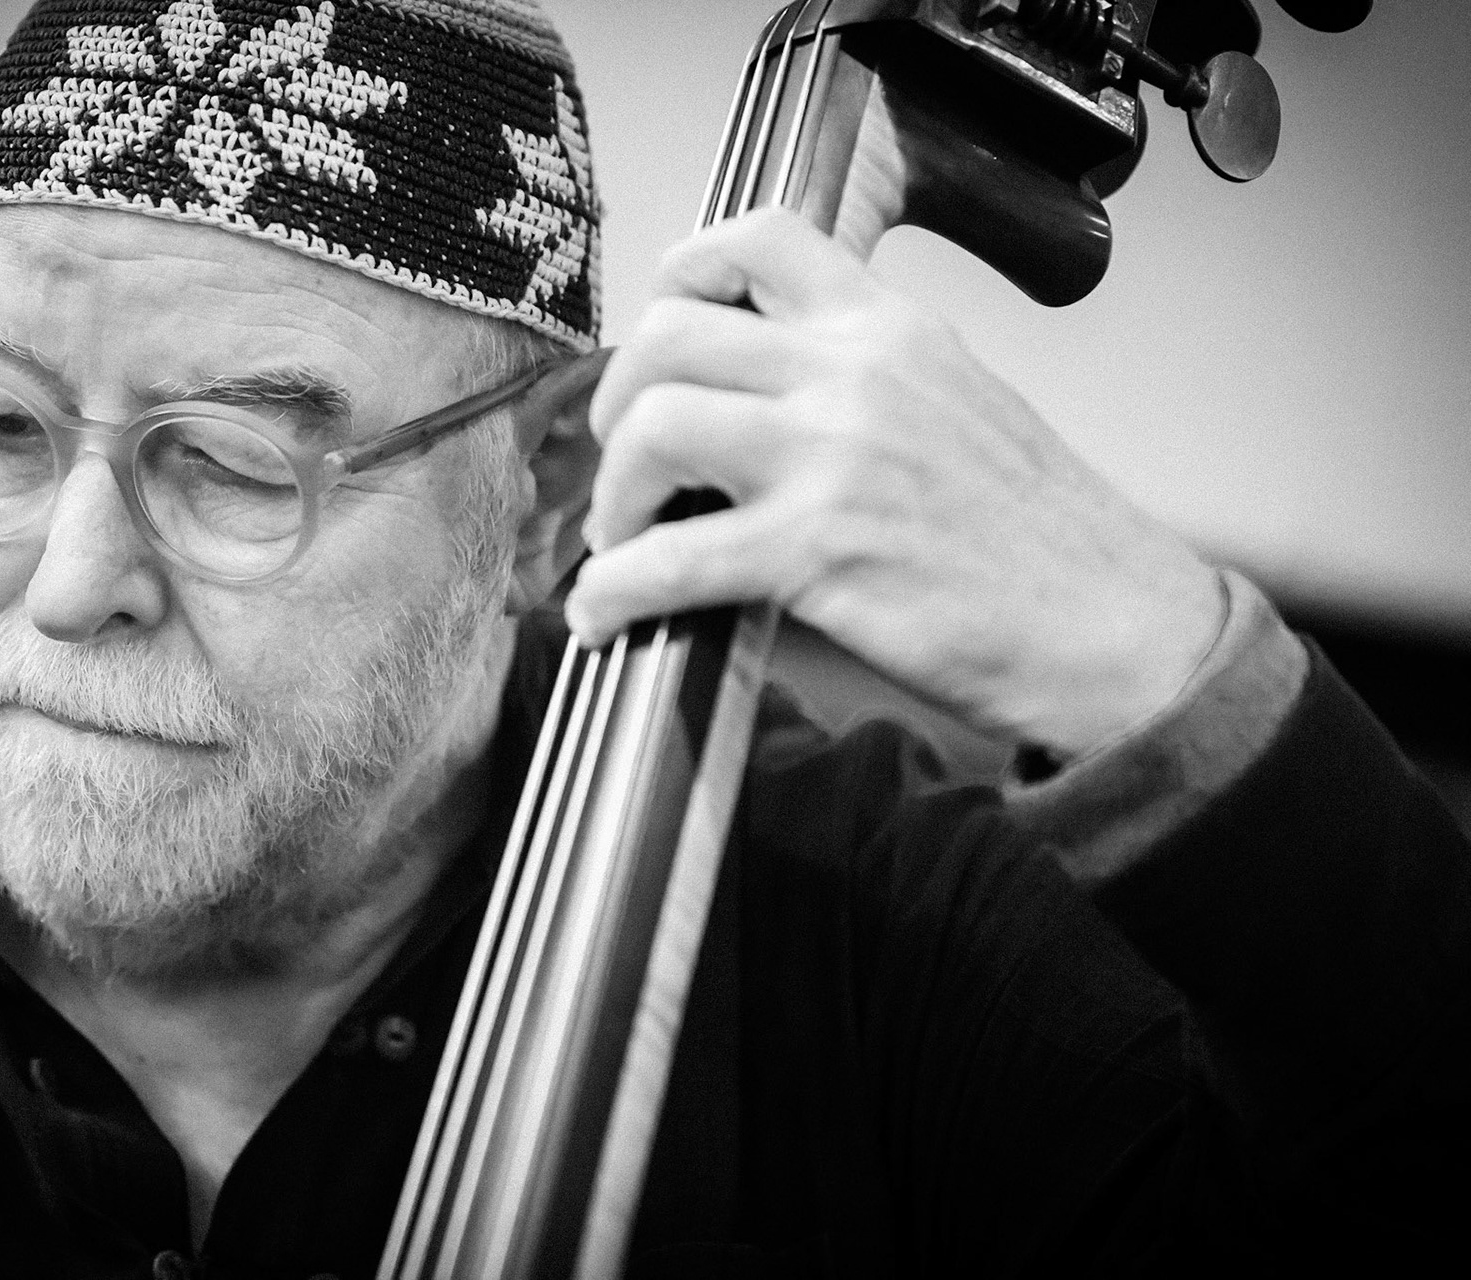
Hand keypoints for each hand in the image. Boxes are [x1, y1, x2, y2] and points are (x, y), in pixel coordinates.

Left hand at [563, 208, 1224, 757]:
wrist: (1115, 625)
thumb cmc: (1041, 536)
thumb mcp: (957, 403)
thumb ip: (859, 379)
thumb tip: (755, 400)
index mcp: (890, 327)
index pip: (758, 239)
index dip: (677, 276)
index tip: (655, 331)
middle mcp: (854, 373)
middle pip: (668, 337)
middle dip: (617, 403)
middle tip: (626, 460)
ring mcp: (831, 458)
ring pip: (653, 428)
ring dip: (614, 494)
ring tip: (627, 538)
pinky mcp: (815, 551)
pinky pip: (666, 559)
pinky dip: (613, 591)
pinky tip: (606, 613)